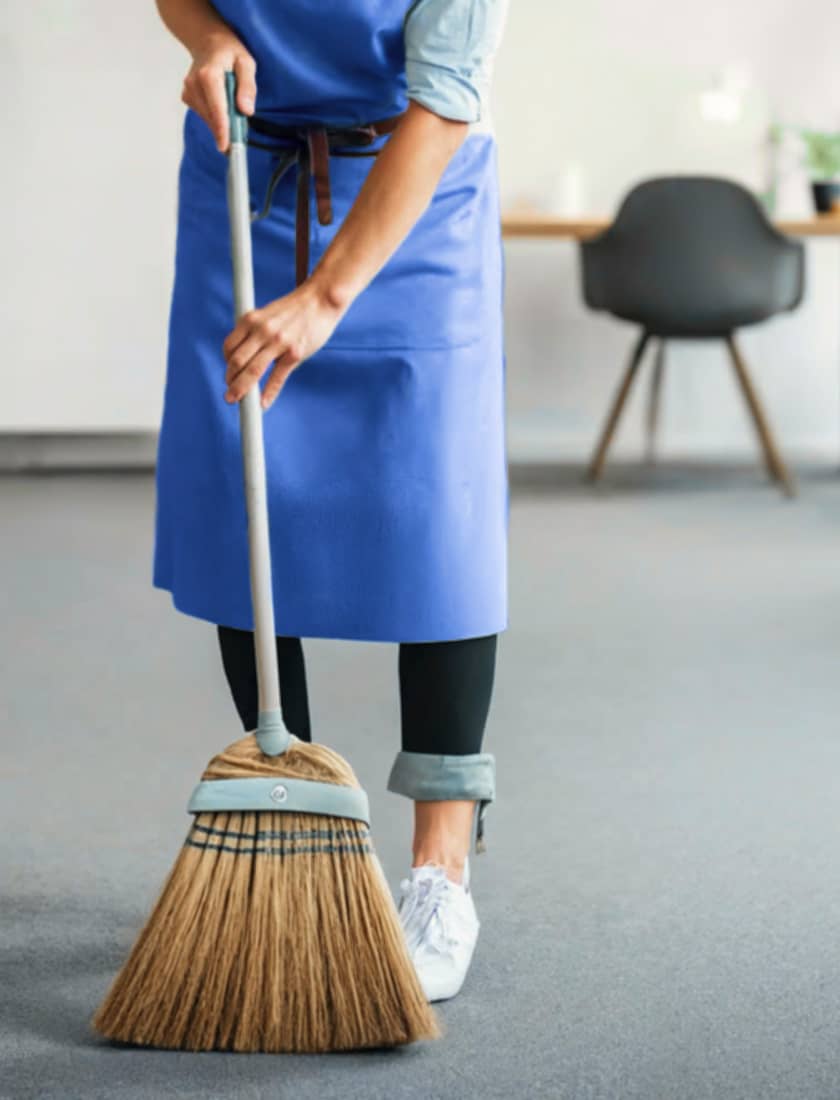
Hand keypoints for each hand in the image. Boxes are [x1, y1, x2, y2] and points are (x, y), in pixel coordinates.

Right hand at [181, 33, 255, 151]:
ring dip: (222, 123)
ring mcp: (189, 91)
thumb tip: (246, 110)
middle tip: (240, 137)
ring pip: (208, 119)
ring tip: (233, 113)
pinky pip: (204, 116)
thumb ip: (248, 86)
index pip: (216, 108)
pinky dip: (215, 118)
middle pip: (212, 117)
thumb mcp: (246, 63)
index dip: (222, 130)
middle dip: (226, 130)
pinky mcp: (187, 97)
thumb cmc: (230, 53)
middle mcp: (194, 84)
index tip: (225, 147)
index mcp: (209, 75)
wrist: (208, 42)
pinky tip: (222, 108)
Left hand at [222, 282, 348, 408]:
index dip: (227, 363)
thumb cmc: (295, 310)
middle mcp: (262, 330)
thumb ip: (255, 332)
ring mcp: (278, 342)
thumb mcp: (267, 314)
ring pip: (252, 371)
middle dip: (231, 381)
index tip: (230, 374)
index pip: (229, 346)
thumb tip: (246, 355)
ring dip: (241, 389)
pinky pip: (277, 377)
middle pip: (237, 362)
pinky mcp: (295, 353)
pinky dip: (268, 393)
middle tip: (230, 394)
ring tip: (236, 400)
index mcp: (251, 320)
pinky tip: (263, 403)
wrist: (320, 300)